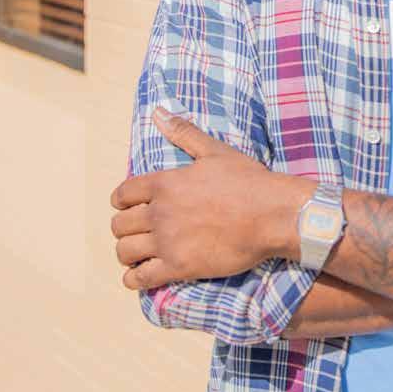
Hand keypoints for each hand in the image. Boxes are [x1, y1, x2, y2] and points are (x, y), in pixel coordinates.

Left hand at [110, 107, 307, 290]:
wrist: (273, 216)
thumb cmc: (248, 181)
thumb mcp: (215, 151)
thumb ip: (184, 133)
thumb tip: (159, 112)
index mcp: (164, 183)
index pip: (122, 194)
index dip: (122, 201)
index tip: (129, 207)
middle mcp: (159, 212)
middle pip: (119, 225)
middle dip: (124, 228)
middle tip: (138, 232)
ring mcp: (167, 242)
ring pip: (124, 252)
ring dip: (127, 253)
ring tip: (139, 254)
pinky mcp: (179, 267)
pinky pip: (141, 278)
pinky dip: (135, 279)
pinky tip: (141, 276)